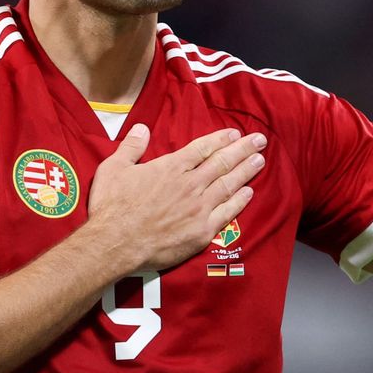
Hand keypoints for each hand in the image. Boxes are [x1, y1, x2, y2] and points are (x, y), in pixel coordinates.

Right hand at [84, 124, 265, 271]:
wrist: (115, 243)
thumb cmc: (112, 206)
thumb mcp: (114, 168)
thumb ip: (131, 147)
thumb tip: (142, 128)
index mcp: (171, 167)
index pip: (203, 148)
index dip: (221, 139)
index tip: (235, 133)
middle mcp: (190, 184)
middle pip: (222, 163)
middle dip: (243, 150)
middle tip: (260, 141)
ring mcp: (199, 208)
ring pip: (229, 185)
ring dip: (246, 171)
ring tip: (260, 161)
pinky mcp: (202, 231)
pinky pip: (227, 212)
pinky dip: (240, 201)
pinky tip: (249, 193)